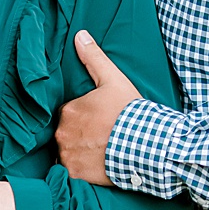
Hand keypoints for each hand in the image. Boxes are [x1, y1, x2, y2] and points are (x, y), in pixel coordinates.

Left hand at [56, 30, 141, 186]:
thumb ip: (94, 58)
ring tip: (101, 150)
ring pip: (68, 152)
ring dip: (79, 151)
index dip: (84, 115)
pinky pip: (71, 171)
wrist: (146, 144)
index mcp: (68, 110)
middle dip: (80, 133)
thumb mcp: (114, 80)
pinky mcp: (75, 174)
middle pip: (66, 133)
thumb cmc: (130, 111)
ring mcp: (68, 155)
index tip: (100, 118)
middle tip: (102, 134)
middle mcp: (62, 134)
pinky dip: (80, 169)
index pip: (69, 113)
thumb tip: (79, 35)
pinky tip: (96, 164)